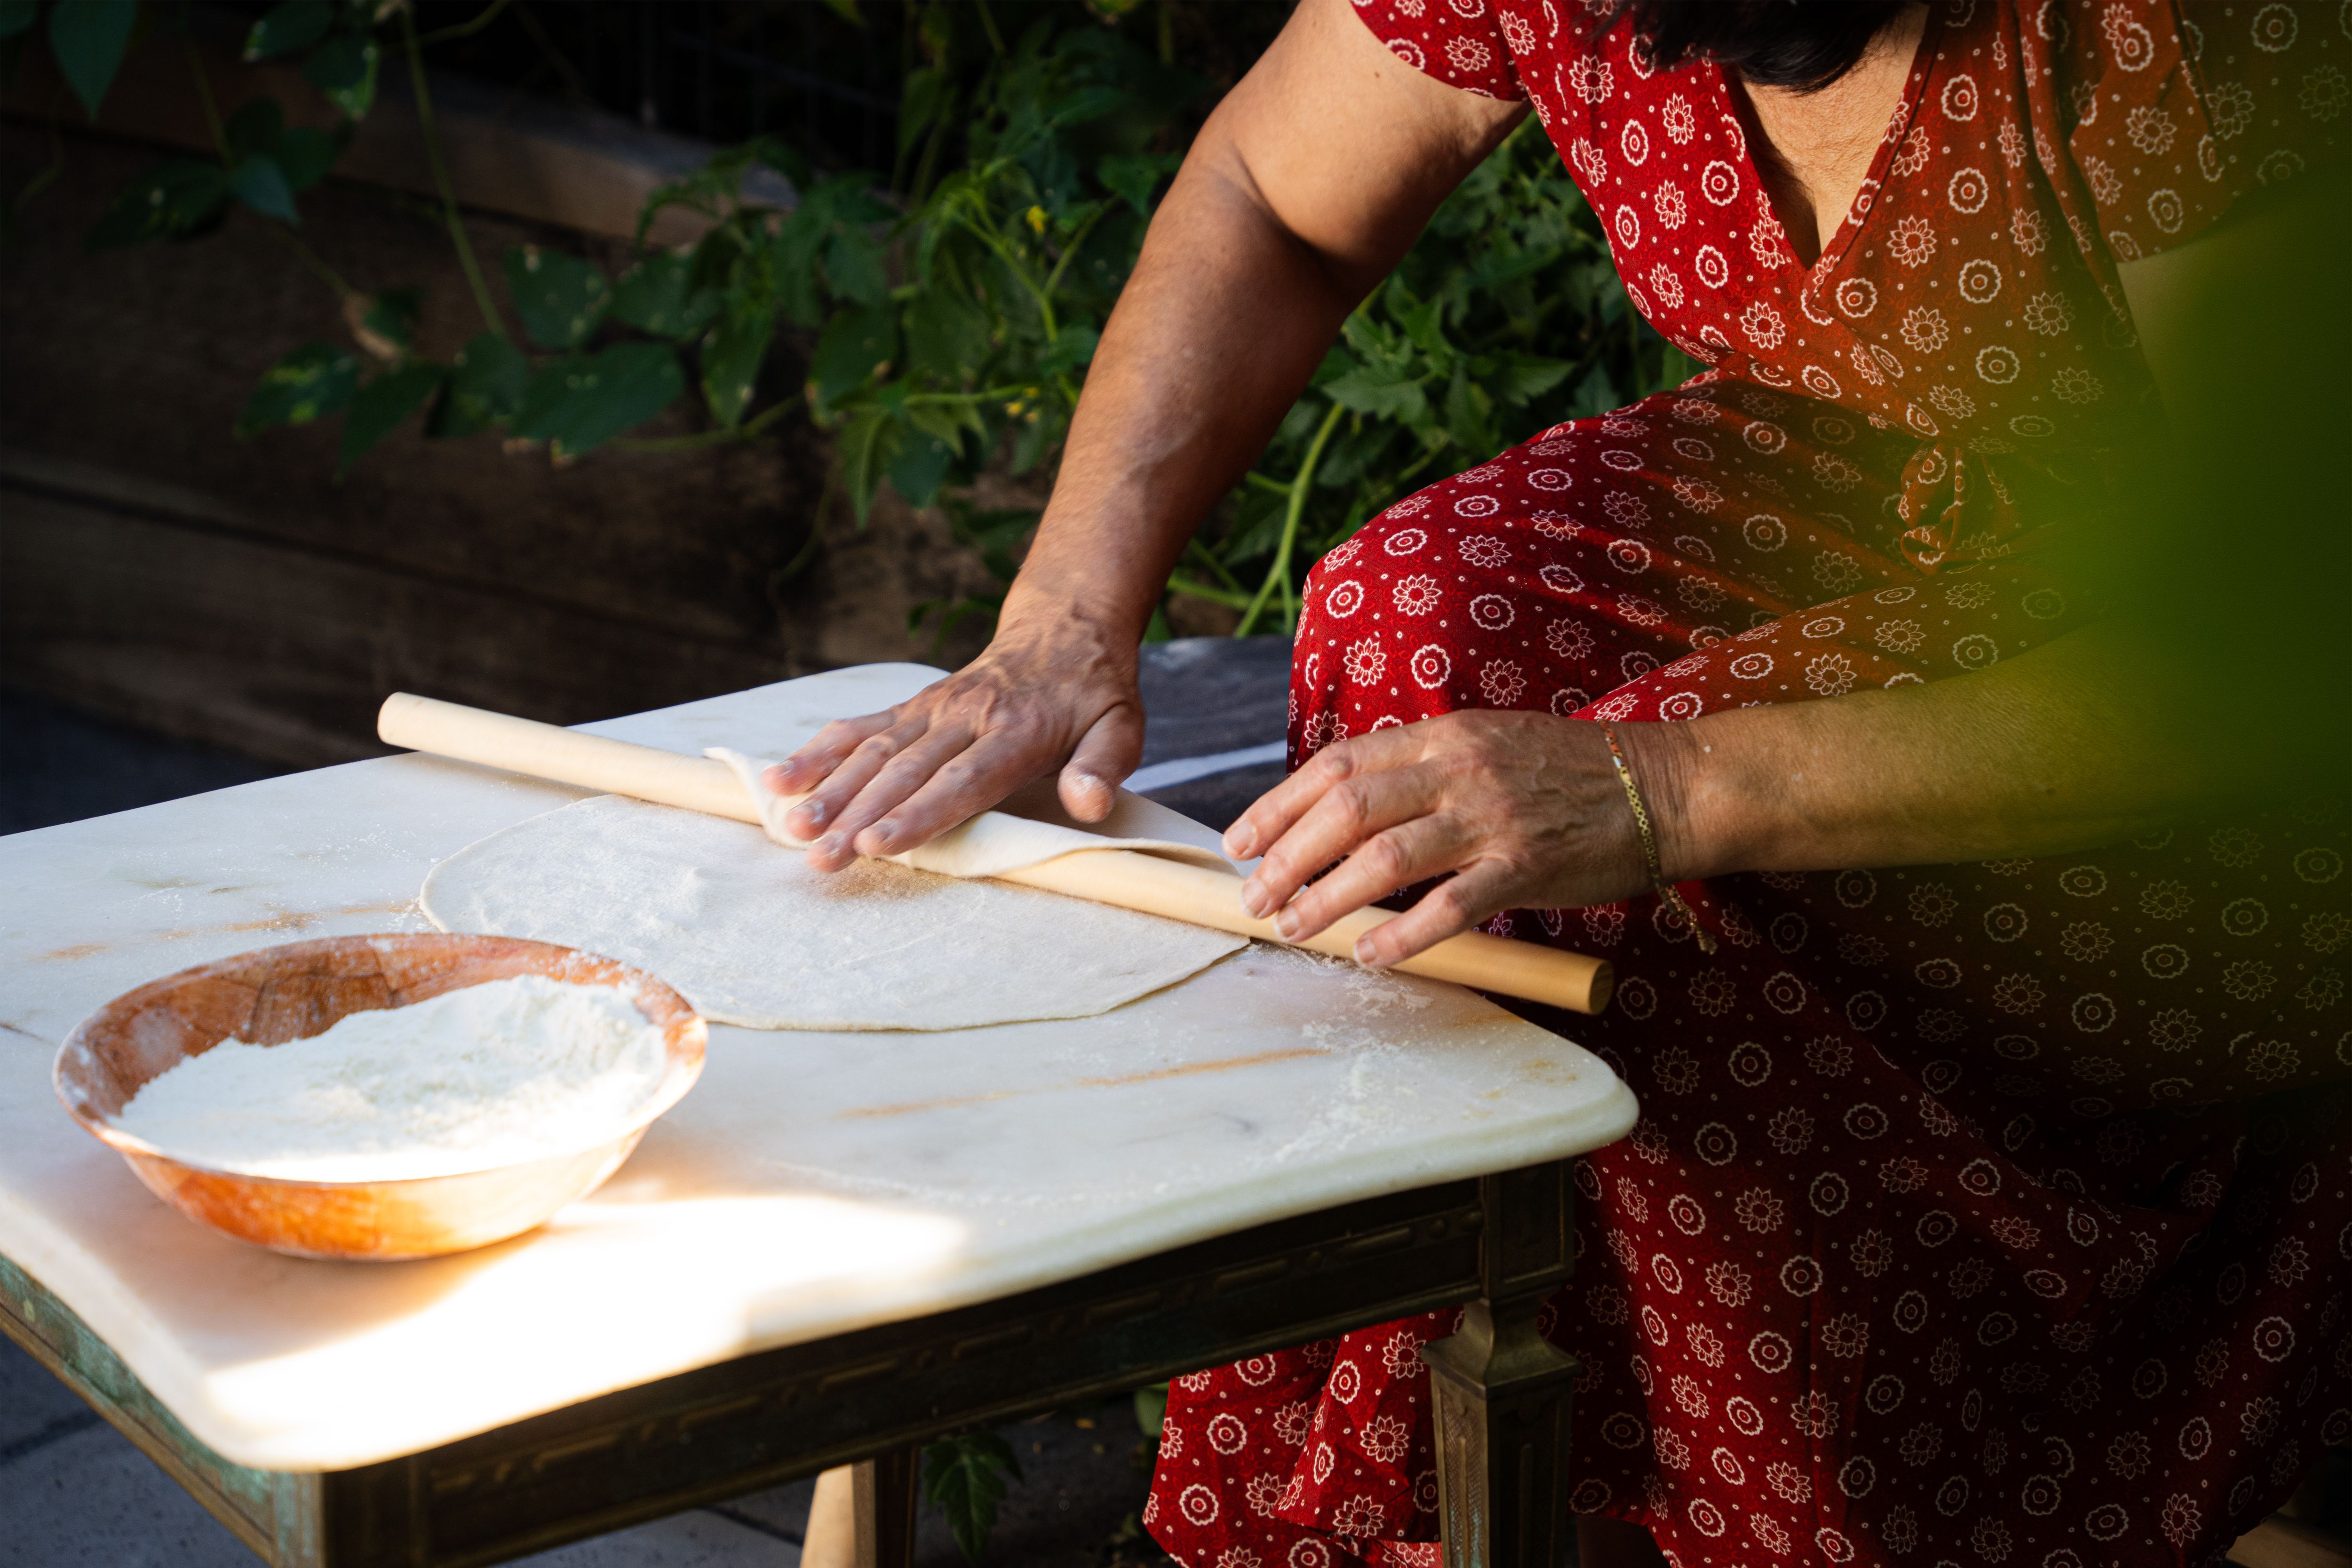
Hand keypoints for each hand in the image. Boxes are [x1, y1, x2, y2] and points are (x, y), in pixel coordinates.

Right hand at [766, 609, 1143, 872]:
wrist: (1064, 631)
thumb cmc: (1093, 696)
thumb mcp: (1121, 728)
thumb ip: (1103, 767)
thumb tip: (1086, 803)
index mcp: (1018, 732)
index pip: (962, 779)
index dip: (918, 813)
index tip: (877, 843)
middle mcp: (966, 717)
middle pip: (905, 771)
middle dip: (856, 815)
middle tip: (818, 855)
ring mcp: (932, 709)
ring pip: (872, 750)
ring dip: (828, 789)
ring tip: (790, 826)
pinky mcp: (912, 706)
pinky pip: (860, 726)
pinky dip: (818, 751)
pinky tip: (781, 780)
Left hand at [1221, 713, 1687, 965]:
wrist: (1660, 785)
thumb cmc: (1567, 772)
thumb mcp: (1484, 745)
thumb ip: (1421, 769)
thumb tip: (1348, 810)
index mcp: (1442, 736)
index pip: (1338, 763)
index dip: (1279, 803)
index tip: (1240, 840)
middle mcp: (1459, 768)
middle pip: (1347, 807)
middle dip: (1287, 855)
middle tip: (1254, 896)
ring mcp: (1493, 817)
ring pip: (1386, 856)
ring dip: (1328, 896)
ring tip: (1292, 928)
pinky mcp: (1528, 865)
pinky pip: (1452, 904)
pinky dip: (1403, 933)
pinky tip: (1371, 955)